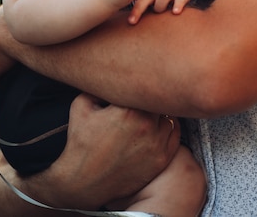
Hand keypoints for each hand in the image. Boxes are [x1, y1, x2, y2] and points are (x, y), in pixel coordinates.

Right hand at [23, 93, 179, 209]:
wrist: (82, 183)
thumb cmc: (80, 142)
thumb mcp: (81, 105)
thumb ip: (98, 85)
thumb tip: (111, 73)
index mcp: (129, 109)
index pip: (147, 85)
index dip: (145, 81)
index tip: (141, 79)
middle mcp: (147, 125)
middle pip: (162, 100)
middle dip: (153, 97)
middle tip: (147, 93)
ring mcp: (156, 144)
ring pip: (171, 116)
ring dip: (162, 112)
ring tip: (150, 111)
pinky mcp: (161, 160)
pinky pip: (175, 135)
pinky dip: (170, 128)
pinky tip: (158, 125)